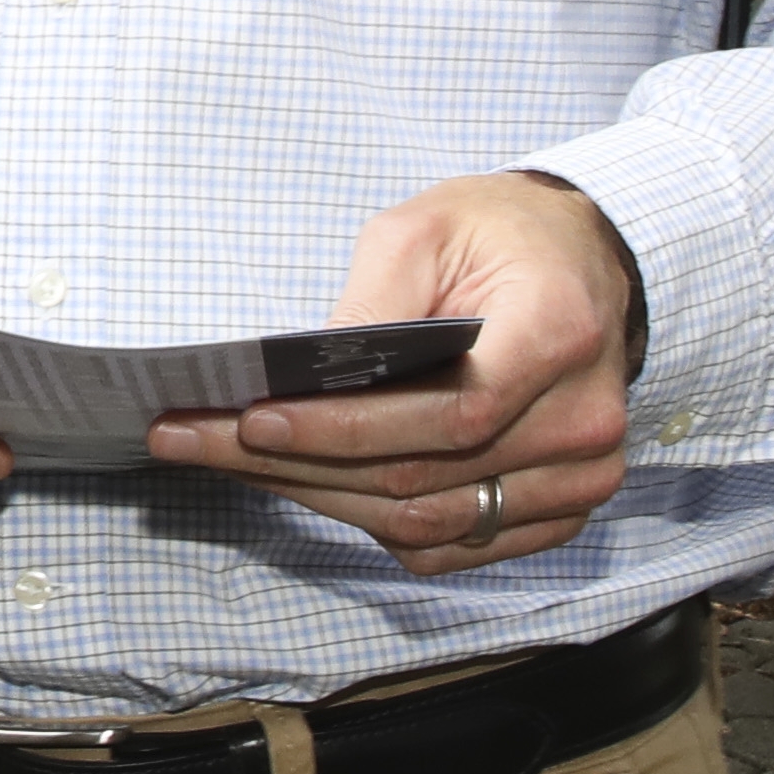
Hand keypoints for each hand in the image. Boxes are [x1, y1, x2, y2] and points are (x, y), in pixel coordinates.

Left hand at [144, 172, 639, 571]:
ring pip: (426, 522)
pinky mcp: (559, 510)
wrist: (581, 262)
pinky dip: (372, 522)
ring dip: (318, 498)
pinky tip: (309, 483)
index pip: (446, 414)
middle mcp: (581, 421)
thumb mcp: (425, 229)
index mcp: (558, 334)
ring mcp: (579, 477)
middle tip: (192, 439)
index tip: (251, 419)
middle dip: (295, 465)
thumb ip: (372, 305)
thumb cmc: (500, 235)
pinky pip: (450, 544)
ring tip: (229, 462)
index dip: (341, 429)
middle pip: (422, 477)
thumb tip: (300, 379)